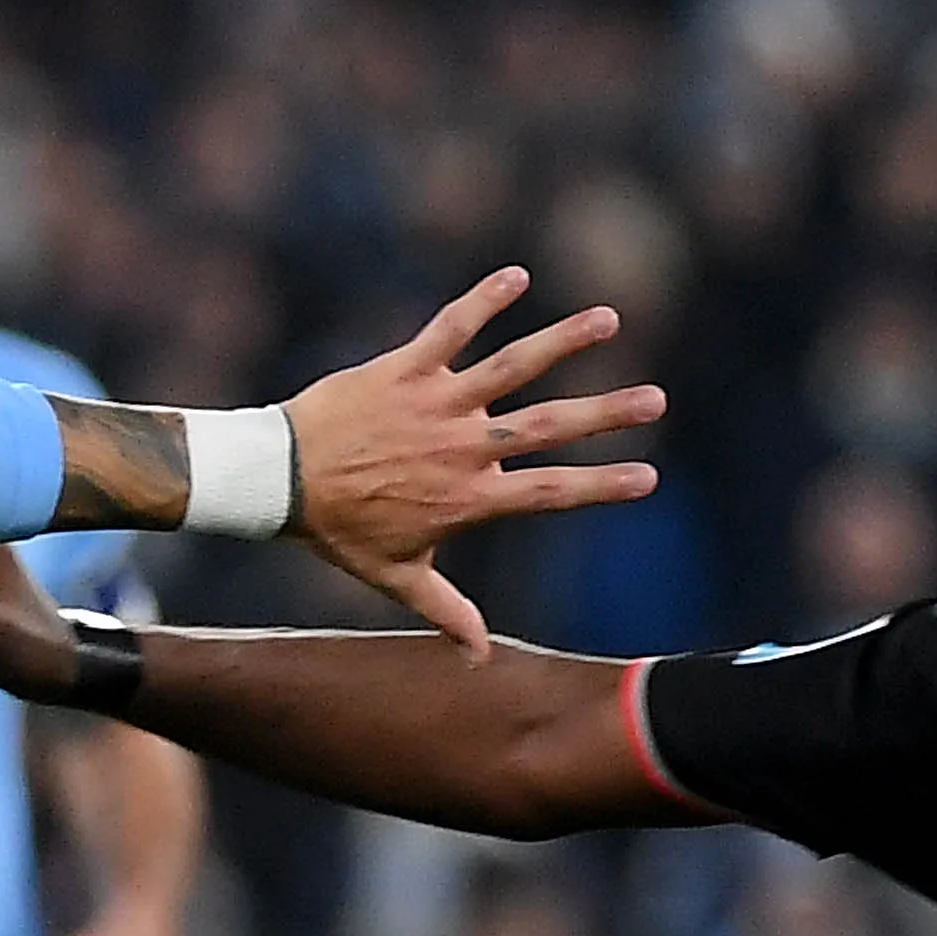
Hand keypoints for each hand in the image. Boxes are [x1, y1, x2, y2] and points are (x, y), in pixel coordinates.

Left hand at [280, 269, 667, 654]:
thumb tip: (479, 659)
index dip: (602, 485)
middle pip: (548, 428)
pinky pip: (451, 328)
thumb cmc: (339, 530)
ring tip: (607, 319)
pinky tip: (517, 276)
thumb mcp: (395, 576)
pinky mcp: (406, 369)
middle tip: (657, 399)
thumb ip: (446, 610)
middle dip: (606, 413)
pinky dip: (484, 300)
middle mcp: (463, 449)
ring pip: (511, 366)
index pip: (551, 492)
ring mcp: (437, 405)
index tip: (649, 477)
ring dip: (562, 340)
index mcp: (469, 498)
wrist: (279, 480)